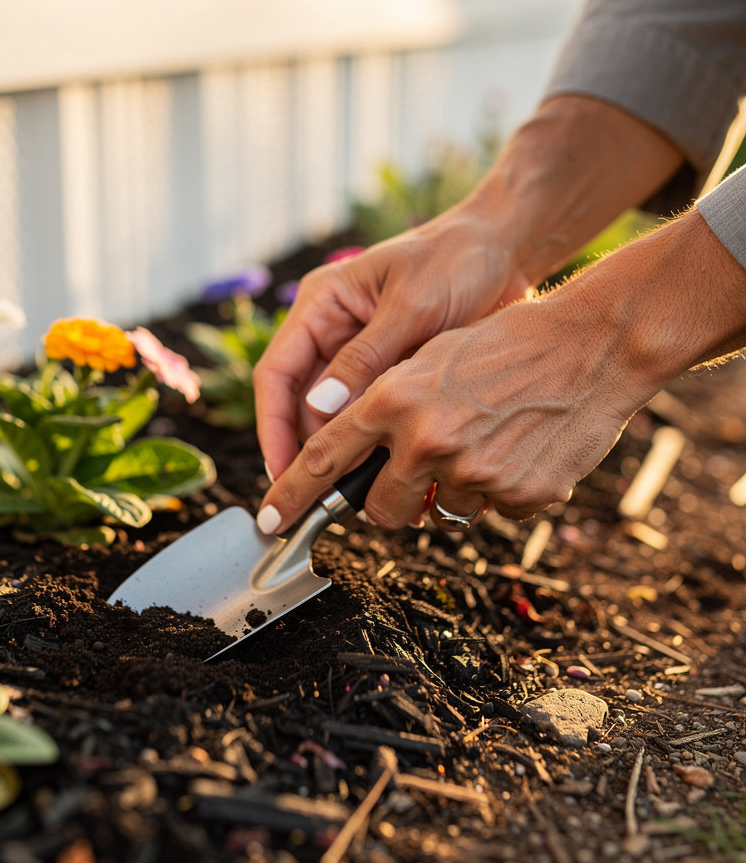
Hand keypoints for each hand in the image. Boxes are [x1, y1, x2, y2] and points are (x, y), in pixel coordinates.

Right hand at [253, 211, 532, 479]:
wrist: (509, 250)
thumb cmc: (457, 260)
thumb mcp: (412, 305)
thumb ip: (366, 357)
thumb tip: (320, 409)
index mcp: (321, 307)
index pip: (275, 375)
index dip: (272, 428)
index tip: (285, 474)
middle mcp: (331, 336)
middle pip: (300, 405)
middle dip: (310, 452)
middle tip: (326, 499)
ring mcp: (360, 358)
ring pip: (336, 419)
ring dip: (347, 455)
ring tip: (365, 494)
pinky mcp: (391, 376)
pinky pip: (372, 419)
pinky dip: (379, 448)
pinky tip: (395, 475)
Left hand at [255, 208, 745, 534]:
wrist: (593, 345)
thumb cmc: (509, 340)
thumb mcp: (431, 353)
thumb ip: (387, 401)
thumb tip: (353, 447)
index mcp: (396, 398)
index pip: (324, 457)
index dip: (291, 493)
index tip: (269, 522)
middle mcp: (428, 440)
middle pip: (378, 508)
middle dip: (382, 502)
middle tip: (405, 477)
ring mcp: (476, 474)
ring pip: (438, 512)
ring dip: (448, 490)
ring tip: (482, 440)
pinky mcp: (520, 497)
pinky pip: (490, 512)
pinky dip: (496, 490)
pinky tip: (518, 448)